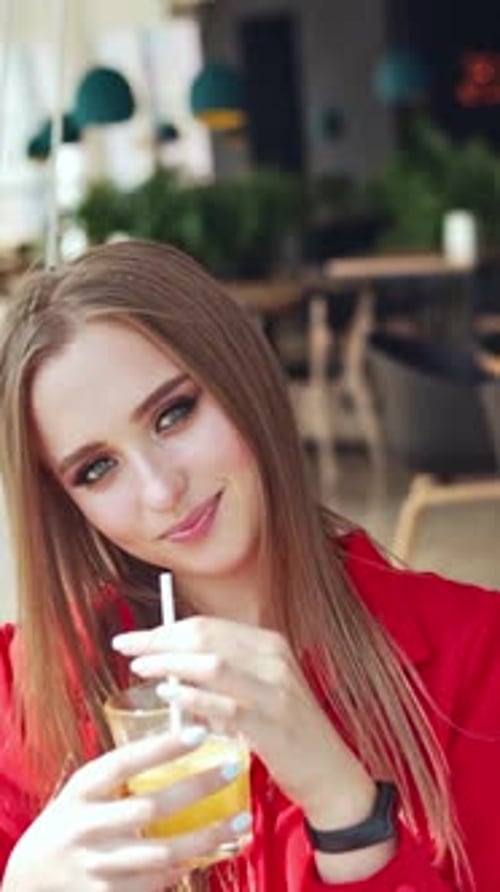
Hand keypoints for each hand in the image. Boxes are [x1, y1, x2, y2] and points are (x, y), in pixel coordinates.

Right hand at [3, 726, 248, 891]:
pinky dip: (189, 868)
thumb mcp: (85, 791)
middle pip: (150, 808)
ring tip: (242, 821)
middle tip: (233, 768)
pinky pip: (158, 884)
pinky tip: (215, 853)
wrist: (32, 880)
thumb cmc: (73, 821)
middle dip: (196, 788)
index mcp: (82, 790)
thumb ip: (123, 773)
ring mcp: (98, 867)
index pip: (124, 762)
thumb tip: (183, 735)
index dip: (163, 748)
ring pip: (162, 854)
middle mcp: (87, 827)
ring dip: (207, 838)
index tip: (201, 732)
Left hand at [113, 618, 374, 825]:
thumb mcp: (260, 688)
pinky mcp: (272, 723)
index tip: (133, 639)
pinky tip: (170, 694)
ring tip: (142, 669)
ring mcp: (274, 689)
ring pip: (212, 663)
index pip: (206, 626)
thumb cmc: (287, 730)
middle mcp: (273, 659)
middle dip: (159, 641)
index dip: (164, 629)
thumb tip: (170, 664)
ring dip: (170, 663)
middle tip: (127, 649)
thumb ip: (223, 672)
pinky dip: (193, 697)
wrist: (331, 772)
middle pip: (205, 638)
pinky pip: (225, 704)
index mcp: (268, 644)